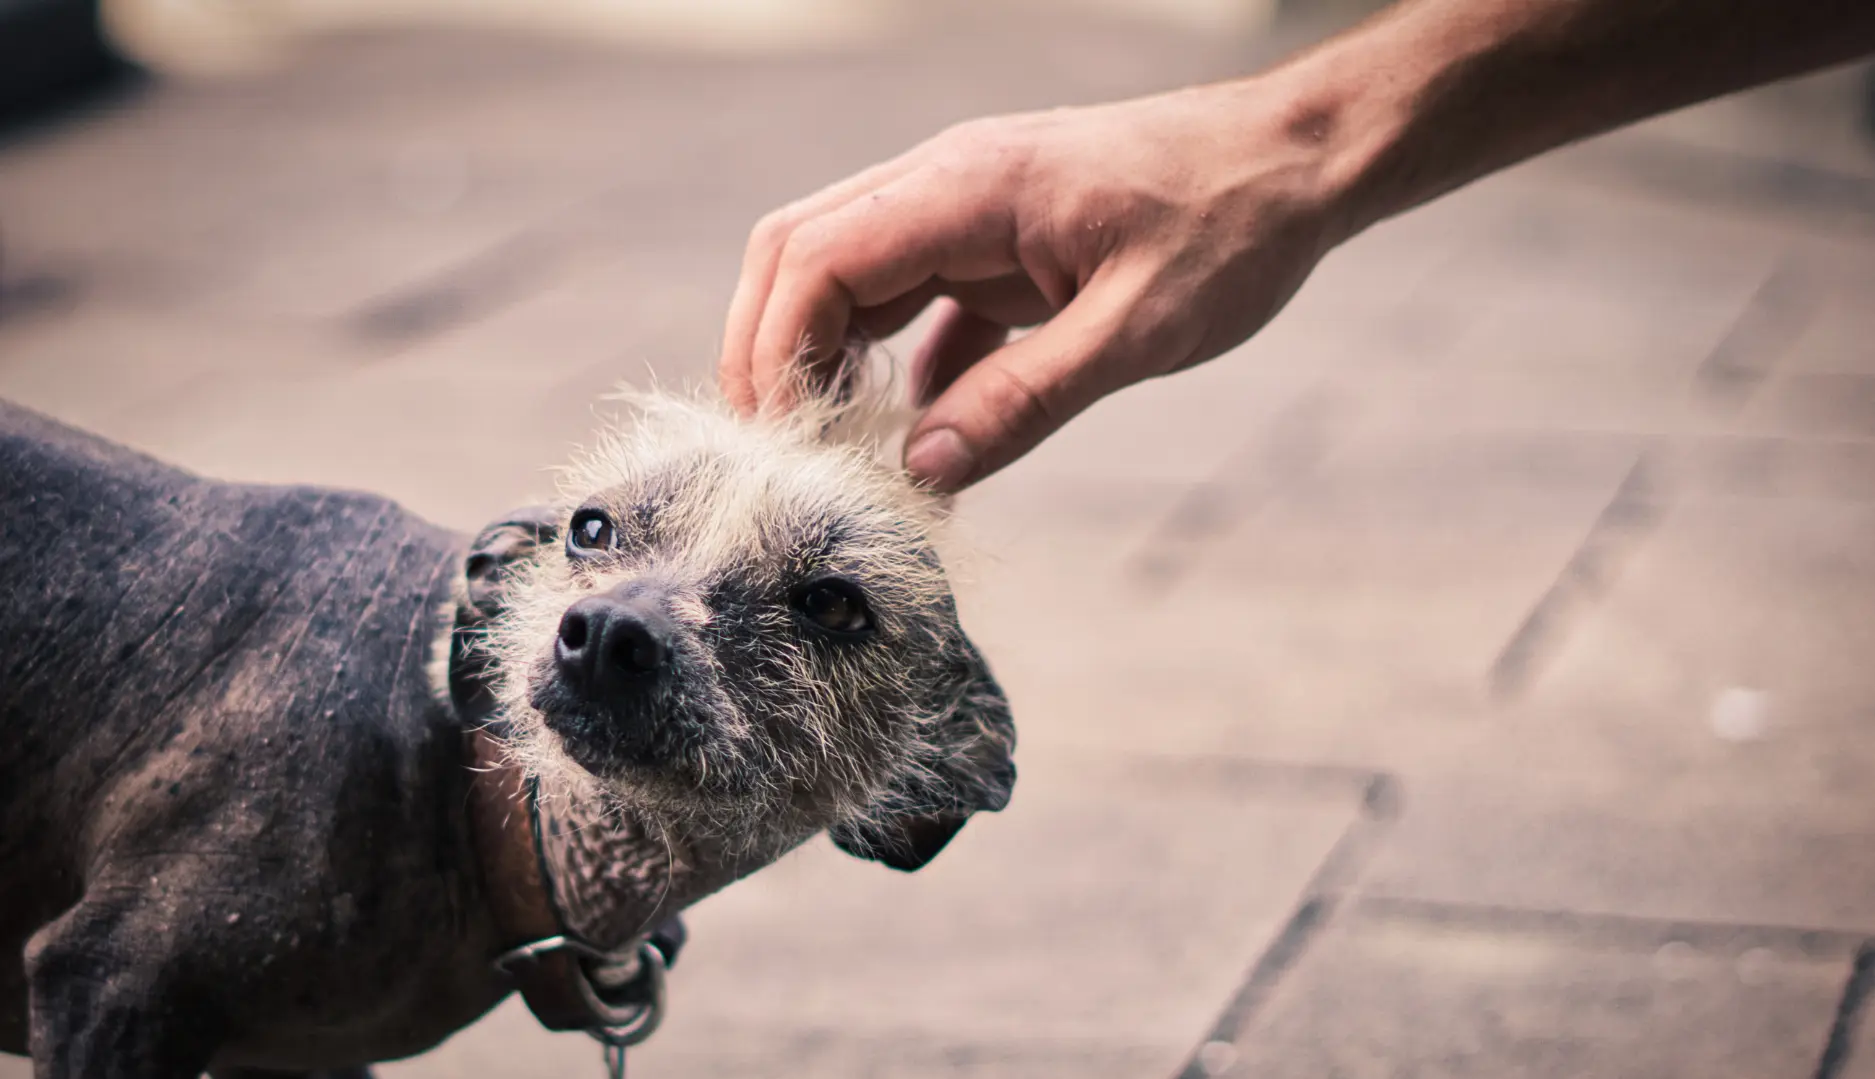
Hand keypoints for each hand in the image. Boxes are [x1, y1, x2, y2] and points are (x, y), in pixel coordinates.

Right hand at [716, 79, 1349, 490]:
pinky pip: (911, 298)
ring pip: (845, 273)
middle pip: (801, 253)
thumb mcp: (1139, 329)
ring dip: (824, 355)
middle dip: (771, 349)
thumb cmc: (1232, 227)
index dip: (778, 350)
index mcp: (968, 187)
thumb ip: (1026, 399)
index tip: (787, 441)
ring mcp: (966, 209)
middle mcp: (947, 184)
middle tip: (783, 450)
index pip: (816, 257)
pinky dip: (892, 362)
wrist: (1298, 161)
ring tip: (839, 450)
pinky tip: (916, 429)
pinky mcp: (996, 242)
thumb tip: (921, 471)